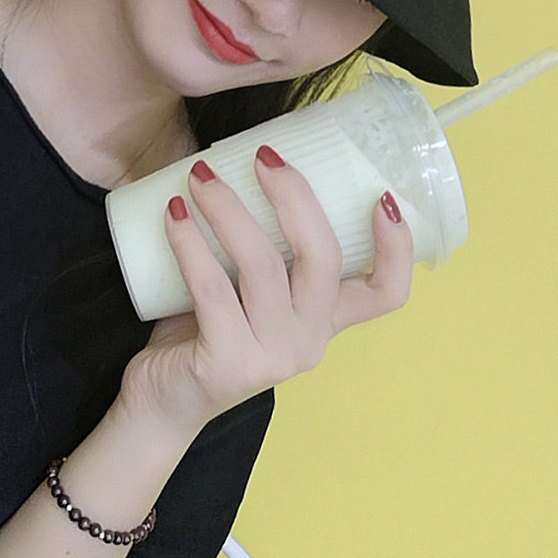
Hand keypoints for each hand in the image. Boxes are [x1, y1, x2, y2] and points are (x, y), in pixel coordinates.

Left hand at [119, 146, 413, 435]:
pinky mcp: (227, 365)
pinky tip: (173, 212)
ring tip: (201, 176)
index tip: (381, 194)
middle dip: (294, 196)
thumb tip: (246, 156)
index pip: (387, 292)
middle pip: (323, 258)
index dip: (397, 246)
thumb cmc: (203, 326)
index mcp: (324, 318)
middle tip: (262, 156)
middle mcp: (309, 341)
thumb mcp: (248, 287)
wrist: (160, 401)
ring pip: (263, 266)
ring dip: (230, 209)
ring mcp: (272, 357)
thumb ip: (263, 243)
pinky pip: (211, 289)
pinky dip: (190, 243)